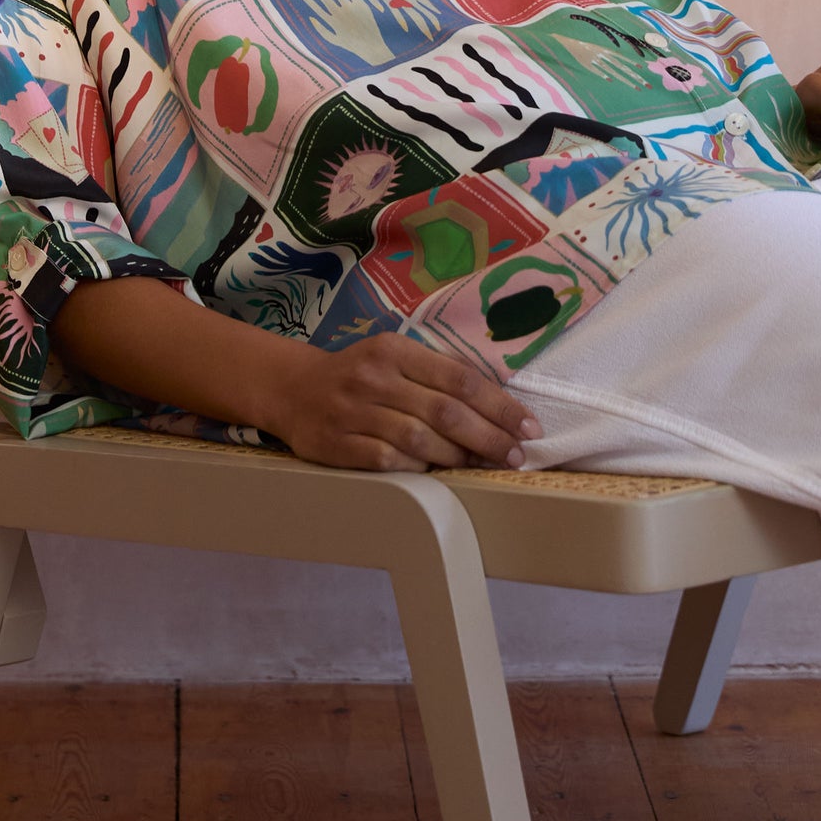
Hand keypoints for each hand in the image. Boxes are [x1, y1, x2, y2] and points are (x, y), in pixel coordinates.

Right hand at [269, 329, 541, 473]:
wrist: (292, 389)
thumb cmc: (358, 374)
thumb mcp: (393, 358)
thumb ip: (437, 375)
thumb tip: (498, 408)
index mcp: (394, 350)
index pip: (459, 378)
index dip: (499, 405)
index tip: (528, 426)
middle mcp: (373, 377)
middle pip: (445, 411)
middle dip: (489, 436)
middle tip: (515, 455)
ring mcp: (352, 412)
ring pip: (419, 439)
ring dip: (457, 456)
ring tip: (480, 464)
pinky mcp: (336, 444)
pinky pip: (387, 461)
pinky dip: (416, 468)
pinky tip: (434, 470)